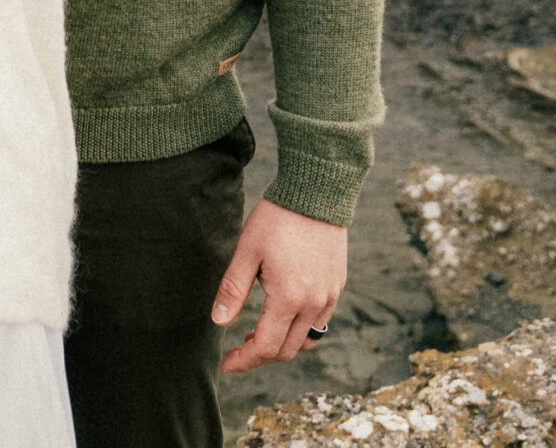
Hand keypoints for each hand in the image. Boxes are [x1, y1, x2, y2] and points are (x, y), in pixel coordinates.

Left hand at [212, 198, 347, 371]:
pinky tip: (282, 313)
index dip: (244, 360)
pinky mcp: (336, 287)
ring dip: (281, 344)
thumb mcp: (247, 251)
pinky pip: (320, 323)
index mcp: (289, 298)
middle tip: (238, 346)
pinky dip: (299, 330)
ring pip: (306, 341)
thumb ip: (233, 289)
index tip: (227, 363)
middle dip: (259, 355)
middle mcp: (314, 304)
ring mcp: (329, 297)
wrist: (317, 193)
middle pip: (286, 350)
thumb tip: (218, 322)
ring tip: (257, 330)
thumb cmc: (277, 219)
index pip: (266, 346)